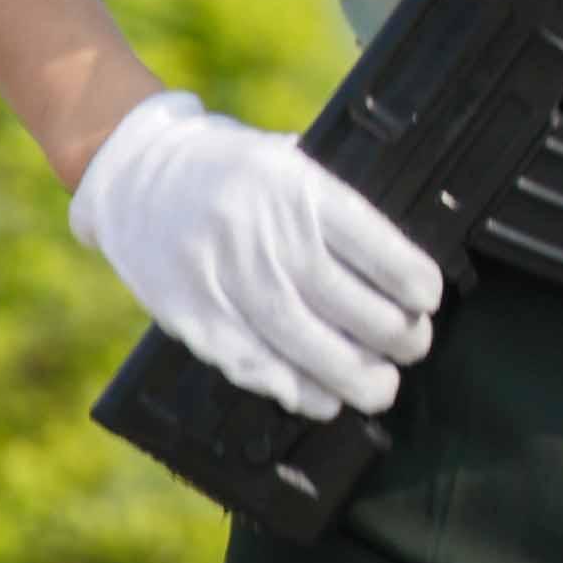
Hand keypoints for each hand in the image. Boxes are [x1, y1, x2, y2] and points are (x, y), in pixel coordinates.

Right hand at [69, 90, 441, 421]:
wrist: (133, 173)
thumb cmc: (227, 168)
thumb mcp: (286, 161)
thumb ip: (330, 206)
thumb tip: (395, 265)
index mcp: (294, 186)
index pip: (369, 241)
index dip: (408, 280)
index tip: (429, 299)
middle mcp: (260, 233)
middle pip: (340, 298)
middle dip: (391, 333)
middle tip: (415, 346)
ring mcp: (221, 278)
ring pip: (298, 339)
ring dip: (349, 374)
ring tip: (382, 387)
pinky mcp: (188, 314)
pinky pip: (246, 361)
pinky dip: (289, 388)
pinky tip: (322, 400)